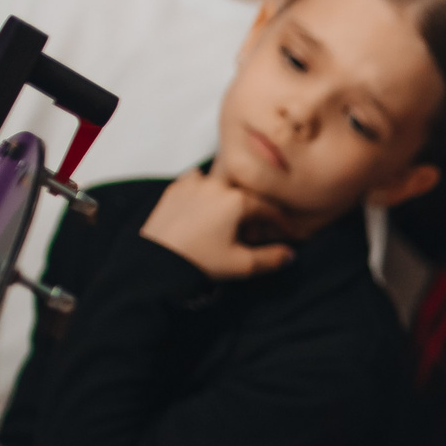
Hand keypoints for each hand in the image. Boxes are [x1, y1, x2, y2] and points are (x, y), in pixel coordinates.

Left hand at [138, 165, 295, 279]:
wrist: (155, 260)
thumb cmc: (200, 261)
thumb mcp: (240, 265)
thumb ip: (270, 258)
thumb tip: (290, 254)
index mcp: (238, 200)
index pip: (269, 207)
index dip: (281, 221)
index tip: (289, 232)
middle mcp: (218, 184)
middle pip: (246, 189)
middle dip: (256, 204)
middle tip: (258, 224)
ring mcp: (194, 182)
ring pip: (222, 180)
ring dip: (230, 192)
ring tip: (230, 212)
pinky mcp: (175, 188)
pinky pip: (196, 180)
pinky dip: (205, 187)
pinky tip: (205, 202)